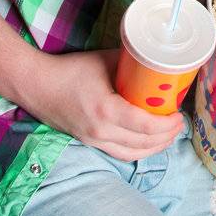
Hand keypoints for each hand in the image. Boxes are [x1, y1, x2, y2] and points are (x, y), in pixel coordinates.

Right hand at [26, 49, 184, 160]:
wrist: (36, 86)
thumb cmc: (69, 70)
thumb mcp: (104, 61)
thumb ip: (130, 64)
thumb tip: (155, 63)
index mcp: (106, 110)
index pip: (146, 126)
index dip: (168, 124)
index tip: (179, 115)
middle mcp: (101, 131)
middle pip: (143, 143)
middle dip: (167, 136)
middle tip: (179, 123)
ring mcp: (94, 140)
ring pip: (133, 154)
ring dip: (155, 148)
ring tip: (169, 136)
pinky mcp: (89, 142)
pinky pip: (119, 154)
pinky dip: (138, 152)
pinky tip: (148, 144)